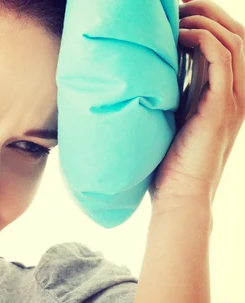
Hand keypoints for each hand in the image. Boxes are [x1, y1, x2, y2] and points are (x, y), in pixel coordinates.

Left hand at [148, 0, 244, 208]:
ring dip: (206, 20)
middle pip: (238, 35)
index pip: (231, 45)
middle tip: (180, 6)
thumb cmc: (169, 166)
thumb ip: (174, 95)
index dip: (209, 21)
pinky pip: (222, 59)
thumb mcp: (172, 121)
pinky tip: (179, 36)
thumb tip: (152, 71)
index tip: (178, 14)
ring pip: (235, 41)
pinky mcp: (221, 108)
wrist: (178, 198)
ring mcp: (233, 101)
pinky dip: (203, 39)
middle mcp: (236, 95)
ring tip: (177, 16)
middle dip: (211, 13)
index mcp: (226, 96)